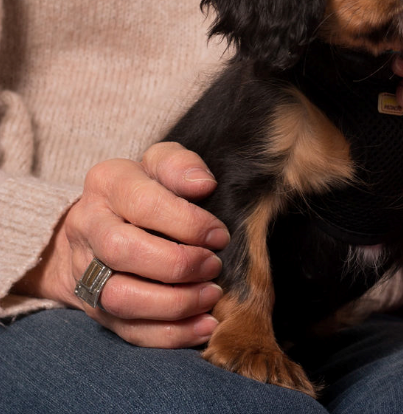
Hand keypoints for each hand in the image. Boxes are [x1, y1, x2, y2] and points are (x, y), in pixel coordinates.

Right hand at [13, 142, 229, 347]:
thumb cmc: (146, 189)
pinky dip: (168, 334)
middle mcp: (89, 227)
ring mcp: (86, 272)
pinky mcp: (95, 308)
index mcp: (107, 184)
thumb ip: (180, 165)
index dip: (187, 222)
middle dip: (178, 264)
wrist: (97, 224)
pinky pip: (127, 330)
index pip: (143, 202)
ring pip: (120, 297)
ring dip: (174, 303)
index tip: (220, 235)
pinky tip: (203, 327)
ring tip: (211, 295)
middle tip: (214, 265)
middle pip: (123, 252)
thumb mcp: (160, 163)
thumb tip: (203, 184)